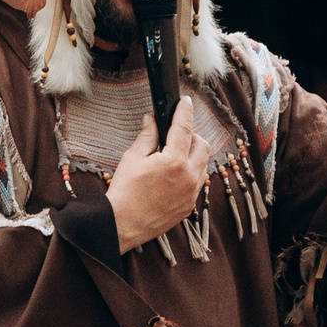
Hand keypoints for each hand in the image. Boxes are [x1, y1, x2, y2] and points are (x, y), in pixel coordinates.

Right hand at [107, 101, 206, 249]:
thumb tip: (151, 120)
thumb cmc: (124, 192)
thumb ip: (147, 136)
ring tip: (176, 153)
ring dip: (194, 154)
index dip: (185, 111)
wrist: (122, 224)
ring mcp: (191, 193)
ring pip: (204, 164)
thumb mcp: (132, 158)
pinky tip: (176, 173)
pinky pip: (198, 182)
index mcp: (174, 161)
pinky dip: (192, 172)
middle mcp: (188, 176)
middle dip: (191, 135)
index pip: (184, 127)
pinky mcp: (189, 205)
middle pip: (202, 145)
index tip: (186, 102)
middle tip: (176, 133)